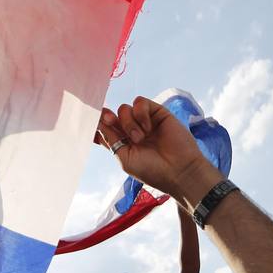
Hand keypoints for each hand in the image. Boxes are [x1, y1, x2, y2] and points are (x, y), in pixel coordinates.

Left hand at [95, 96, 217, 200]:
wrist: (179, 170)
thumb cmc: (152, 170)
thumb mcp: (125, 158)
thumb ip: (110, 139)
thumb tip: (97, 122)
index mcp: (122, 144)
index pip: (104, 129)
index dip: (96, 124)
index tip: (94, 123)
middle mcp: (131, 131)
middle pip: (111, 116)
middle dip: (108, 119)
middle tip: (110, 122)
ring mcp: (144, 121)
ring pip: (124, 108)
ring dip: (128, 123)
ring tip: (140, 138)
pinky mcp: (156, 112)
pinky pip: (140, 102)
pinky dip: (140, 113)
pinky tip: (148, 127)